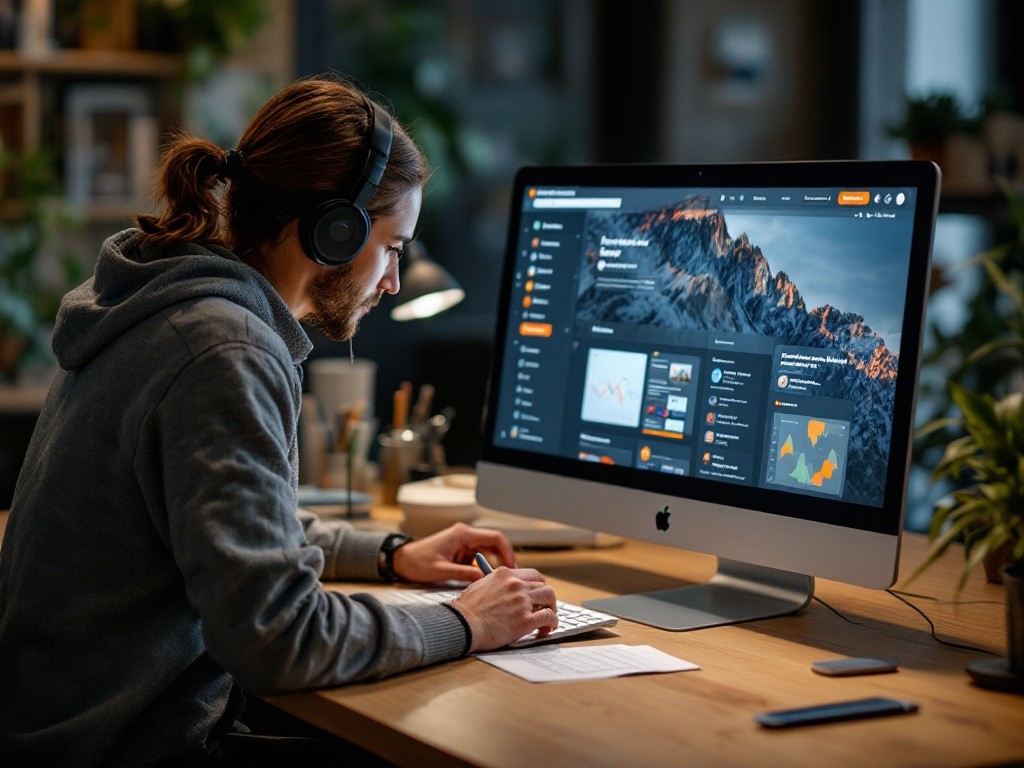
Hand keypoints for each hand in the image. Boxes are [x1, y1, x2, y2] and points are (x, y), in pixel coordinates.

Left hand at [391, 523, 516, 584]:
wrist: (400, 561)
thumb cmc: (416, 562)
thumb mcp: (441, 571)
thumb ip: (464, 574)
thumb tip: (485, 579)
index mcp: (463, 534)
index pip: (495, 538)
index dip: (508, 552)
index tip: (512, 568)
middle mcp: (465, 536)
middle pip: (494, 544)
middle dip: (504, 560)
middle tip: (510, 577)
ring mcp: (463, 544)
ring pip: (487, 553)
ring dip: (494, 566)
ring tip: (500, 582)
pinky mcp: (460, 553)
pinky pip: (478, 559)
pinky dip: (483, 569)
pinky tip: (486, 581)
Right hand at [449, 567, 557, 651]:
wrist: (463, 624)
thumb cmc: (466, 609)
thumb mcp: (479, 586)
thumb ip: (495, 584)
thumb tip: (503, 589)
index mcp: (504, 574)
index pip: (533, 575)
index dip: (538, 585)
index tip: (538, 594)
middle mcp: (516, 584)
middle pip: (544, 586)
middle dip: (547, 598)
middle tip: (545, 607)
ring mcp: (522, 601)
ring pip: (550, 598)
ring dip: (552, 608)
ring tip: (549, 619)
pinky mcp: (525, 620)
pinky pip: (548, 617)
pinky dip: (552, 623)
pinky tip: (547, 629)